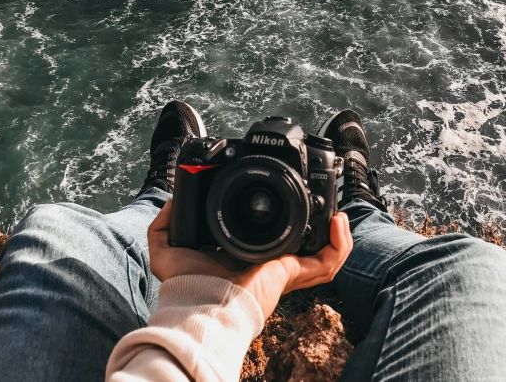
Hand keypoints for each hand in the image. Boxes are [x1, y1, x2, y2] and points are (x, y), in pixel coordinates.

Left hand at [148, 200, 352, 319]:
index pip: (274, 241)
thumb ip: (165, 225)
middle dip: (320, 229)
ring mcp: (284, 271)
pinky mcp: (292, 274)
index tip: (293, 202)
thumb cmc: (186, 286)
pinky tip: (340, 224)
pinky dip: (340, 245)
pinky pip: (327, 263)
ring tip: (339, 216)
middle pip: (305, 248)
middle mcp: (269, 265)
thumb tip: (172, 203)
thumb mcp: (169, 249)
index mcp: (247, 256)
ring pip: (323, 257)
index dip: (288, 225)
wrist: (197, 304)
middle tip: (326, 209)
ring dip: (337, 236)